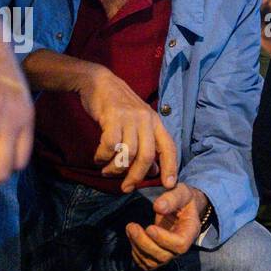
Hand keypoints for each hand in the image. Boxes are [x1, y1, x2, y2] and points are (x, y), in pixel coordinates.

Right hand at [78, 67, 178, 192]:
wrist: (99, 82)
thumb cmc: (119, 108)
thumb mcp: (138, 124)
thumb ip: (147, 146)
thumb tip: (153, 171)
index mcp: (156, 123)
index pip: (169, 148)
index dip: (171, 167)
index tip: (169, 185)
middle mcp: (146, 120)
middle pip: (146, 156)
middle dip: (136, 177)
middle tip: (126, 188)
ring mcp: (129, 118)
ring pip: (128, 153)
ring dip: (115, 168)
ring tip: (107, 171)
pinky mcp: (112, 116)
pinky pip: (110, 145)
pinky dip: (103, 157)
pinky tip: (99, 158)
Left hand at [126, 183, 206, 270]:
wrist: (183, 208)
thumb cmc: (183, 200)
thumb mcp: (182, 192)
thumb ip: (172, 198)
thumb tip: (158, 207)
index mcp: (190, 232)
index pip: (180, 244)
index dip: (163, 239)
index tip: (149, 227)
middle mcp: (181, 247)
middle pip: (163, 256)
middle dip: (144, 243)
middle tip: (131, 226)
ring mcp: (169, 253)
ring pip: (152, 262)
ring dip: (137, 247)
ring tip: (130, 228)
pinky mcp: (158, 256)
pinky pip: (145, 263)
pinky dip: (136, 253)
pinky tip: (132, 237)